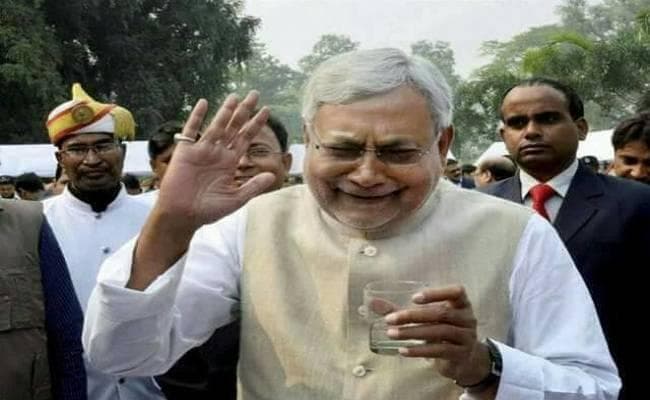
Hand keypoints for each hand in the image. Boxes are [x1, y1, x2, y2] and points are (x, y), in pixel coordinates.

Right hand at [157, 91, 275, 228]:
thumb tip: (272, 175)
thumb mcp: (236, 199)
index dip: (256, 124)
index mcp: (230, 161)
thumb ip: (253, 186)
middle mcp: (218, 152)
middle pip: (234, 127)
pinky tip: (203, 103)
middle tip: (254, 93)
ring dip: (225, 111)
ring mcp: (202, 150)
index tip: (267, 109)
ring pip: (216, 126)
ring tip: (235, 96)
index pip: (246, 137)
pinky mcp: (186, 152)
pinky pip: (191, 131)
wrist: (183, 216)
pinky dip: (196, 117)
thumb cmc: (208, 210)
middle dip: (244, 111)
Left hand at [384, 285, 490, 385]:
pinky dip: (419, 350)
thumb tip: (373, 303)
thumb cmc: (442, 332)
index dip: (436, 293)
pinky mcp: (460, 354)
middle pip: (441, 313)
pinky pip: (439, 351)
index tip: (414, 298)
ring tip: (391, 333)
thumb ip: (403, 311)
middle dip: (413, 316)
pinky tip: (403, 350)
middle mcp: (467, 318)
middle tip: (390, 319)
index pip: (456, 291)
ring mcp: (466, 337)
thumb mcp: (428, 319)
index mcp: (461, 304)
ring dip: (412, 332)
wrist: (465, 360)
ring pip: (439, 332)